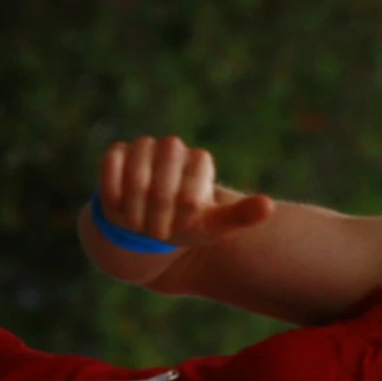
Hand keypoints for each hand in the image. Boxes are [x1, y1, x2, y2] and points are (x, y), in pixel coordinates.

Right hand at [97, 136, 274, 248]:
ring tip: (138, 225)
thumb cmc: (184, 226)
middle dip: (161, 205)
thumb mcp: (212, 227)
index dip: (183, 211)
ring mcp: (144, 147)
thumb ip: (240, 216)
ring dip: (137, 203)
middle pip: (167, 167)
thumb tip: (269, 206)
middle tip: (157, 232)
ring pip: (138, 167)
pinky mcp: (117, 152)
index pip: (192, 180)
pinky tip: (117, 210)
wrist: (146, 227)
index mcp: (199, 162)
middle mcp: (172, 148)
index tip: (180, 230)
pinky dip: (114, 191)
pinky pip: (111, 164)